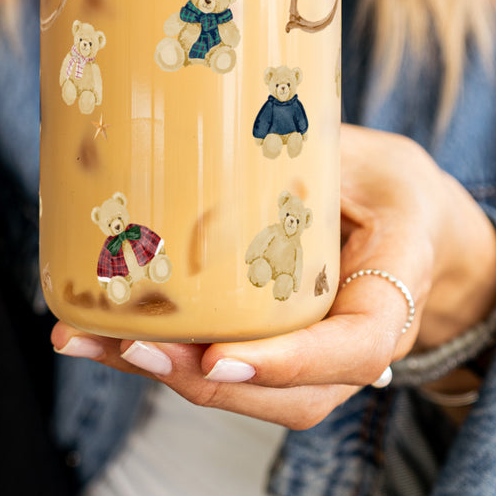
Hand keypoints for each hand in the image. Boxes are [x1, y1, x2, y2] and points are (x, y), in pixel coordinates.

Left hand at [51, 124, 495, 429]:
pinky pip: (218, 370)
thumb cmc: (389, 187)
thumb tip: (221, 101)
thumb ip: (315, 151)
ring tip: (86, 341)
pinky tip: (92, 334)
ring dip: (162, 373)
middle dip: (202, 379)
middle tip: (132, 346)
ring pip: (245, 394)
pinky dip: (155, 357)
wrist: (410, 228)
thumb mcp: (372, 159)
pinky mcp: (269, 353)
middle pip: (289, 394)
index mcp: (394, 295)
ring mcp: (313, 362)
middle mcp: (356, 347)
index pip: (355, 349)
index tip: (220, 357)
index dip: (289, 363)